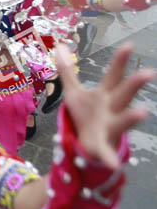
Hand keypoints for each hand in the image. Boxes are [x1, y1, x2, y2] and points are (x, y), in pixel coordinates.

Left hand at [56, 43, 152, 169]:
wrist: (86, 144)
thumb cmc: (85, 115)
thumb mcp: (73, 91)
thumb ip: (67, 70)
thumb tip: (59, 45)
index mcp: (106, 95)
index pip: (114, 75)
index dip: (120, 60)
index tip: (130, 45)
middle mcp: (112, 110)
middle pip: (124, 94)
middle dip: (135, 84)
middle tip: (148, 72)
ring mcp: (109, 128)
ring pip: (123, 121)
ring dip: (131, 117)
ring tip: (143, 112)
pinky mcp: (100, 146)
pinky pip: (106, 152)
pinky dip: (110, 158)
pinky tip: (115, 163)